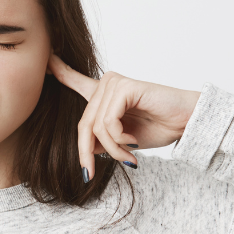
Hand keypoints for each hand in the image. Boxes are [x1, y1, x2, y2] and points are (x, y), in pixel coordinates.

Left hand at [46, 53, 200, 181]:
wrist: (188, 121)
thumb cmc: (160, 127)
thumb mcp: (123, 140)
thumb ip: (102, 140)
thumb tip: (87, 147)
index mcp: (105, 93)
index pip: (75, 81)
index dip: (59, 71)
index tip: (45, 60)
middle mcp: (107, 83)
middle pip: (83, 125)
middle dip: (87, 154)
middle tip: (92, 173)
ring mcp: (114, 83)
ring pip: (96, 128)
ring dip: (112, 149)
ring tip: (130, 155)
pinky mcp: (123, 87)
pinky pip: (107, 123)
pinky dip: (119, 139)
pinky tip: (134, 140)